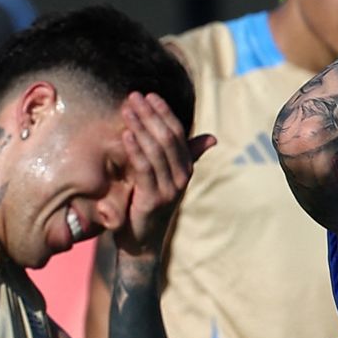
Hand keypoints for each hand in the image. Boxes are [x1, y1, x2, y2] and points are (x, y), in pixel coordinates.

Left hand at [114, 91, 215, 259]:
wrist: (141, 241)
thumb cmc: (149, 204)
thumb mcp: (166, 176)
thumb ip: (183, 156)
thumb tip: (212, 138)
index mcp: (186, 168)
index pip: (178, 134)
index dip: (164, 113)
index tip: (149, 95)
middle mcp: (182, 178)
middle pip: (167, 138)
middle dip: (150, 115)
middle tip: (133, 97)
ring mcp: (169, 189)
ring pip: (156, 151)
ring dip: (140, 127)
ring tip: (126, 110)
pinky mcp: (154, 199)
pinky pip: (145, 169)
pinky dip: (135, 150)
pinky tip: (126, 135)